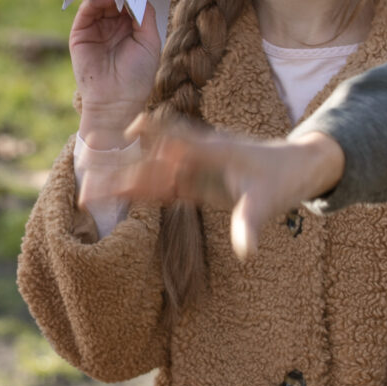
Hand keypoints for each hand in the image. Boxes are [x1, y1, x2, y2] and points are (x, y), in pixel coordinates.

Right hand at [69, 0, 159, 145]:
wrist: (114, 101)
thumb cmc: (137, 76)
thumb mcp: (150, 42)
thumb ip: (145, 15)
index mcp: (131, 26)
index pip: (130, 0)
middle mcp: (113, 24)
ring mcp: (96, 27)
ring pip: (99, 0)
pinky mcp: (81, 32)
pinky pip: (86, 10)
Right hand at [83, 120, 345, 261]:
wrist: (297, 167)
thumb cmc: (283, 177)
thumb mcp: (268, 201)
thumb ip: (251, 224)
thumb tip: (246, 252)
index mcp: (212, 149)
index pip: (174, 137)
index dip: (150, 133)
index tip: (125, 133)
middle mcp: (196, 154)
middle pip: (150, 160)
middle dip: (121, 172)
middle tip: (89, 188)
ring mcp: (194, 168)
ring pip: (151, 173)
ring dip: (123, 182)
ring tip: (89, 196)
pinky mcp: (195, 181)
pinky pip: (163, 186)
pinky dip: (140, 190)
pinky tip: (117, 197)